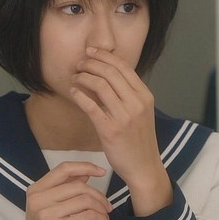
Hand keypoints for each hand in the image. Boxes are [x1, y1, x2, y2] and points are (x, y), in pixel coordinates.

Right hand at [0, 162, 110, 219]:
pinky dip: (100, 219)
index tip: (101, 171)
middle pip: (79, 186)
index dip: (85, 166)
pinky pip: (88, 217)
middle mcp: (38, 199)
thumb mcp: (47, 207)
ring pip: (85, 201)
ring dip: (101, 209)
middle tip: (107, 207)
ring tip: (105, 217)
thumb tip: (86, 173)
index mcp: (36, 190)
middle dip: (99, 195)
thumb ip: (64, 189)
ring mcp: (46, 215)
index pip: (64, 169)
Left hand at [69, 47, 171, 215]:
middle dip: (91, 64)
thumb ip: (129, 94)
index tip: (91, 52)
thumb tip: (108, 76)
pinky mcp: (110, 130)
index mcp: (145, 96)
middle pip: (110, 73)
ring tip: (75, 78)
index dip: (104, 56)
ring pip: (100, 86)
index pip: (123, 67)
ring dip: (83, 78)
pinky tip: (73, 92)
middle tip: (80, 64)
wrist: (144, 167)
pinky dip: (79, 95)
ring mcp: (124, 117)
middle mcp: (136, 103)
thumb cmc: (139, 140)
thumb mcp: (142, 112)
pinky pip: (90, 106)